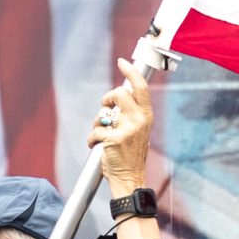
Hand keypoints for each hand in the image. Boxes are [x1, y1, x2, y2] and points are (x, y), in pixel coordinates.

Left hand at [90, 58, 155, 190]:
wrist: (130, 177)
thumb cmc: (131, 154)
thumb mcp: (137, 129)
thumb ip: (130, 113)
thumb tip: (114, 98)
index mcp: (146, 115)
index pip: (141, 87)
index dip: (131, 72)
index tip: (122, 62)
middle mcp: (139, 120)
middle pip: (119, 93)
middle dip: (107, 99)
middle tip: (106, 110)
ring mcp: (128, 129)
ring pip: (104, 113)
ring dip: (98, 123)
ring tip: (102, 135)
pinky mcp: (115, 139)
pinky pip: (96, 131)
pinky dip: (92, 140)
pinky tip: (98, 147)